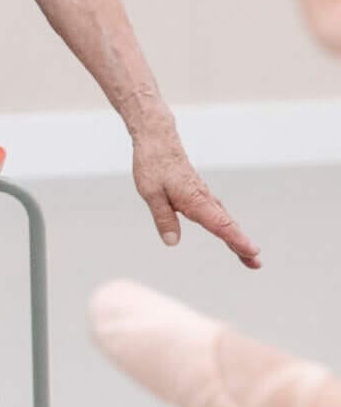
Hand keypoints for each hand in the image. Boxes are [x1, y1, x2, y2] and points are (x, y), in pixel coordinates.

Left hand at [130, 131, 259, 268]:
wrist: (158, 141)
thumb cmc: (152, 165)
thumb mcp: (150, 193)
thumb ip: (163, 217)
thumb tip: (172, 242)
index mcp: (194, 200)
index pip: (220, 224)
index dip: (236, 240)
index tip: (252, 252)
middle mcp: (204, 199)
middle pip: (228, 226)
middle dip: (242, 245)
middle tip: (256, 264)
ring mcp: (205, 196)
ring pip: (225, 220)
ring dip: (237, 238)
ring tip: (249, 256)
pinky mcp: (200, 194)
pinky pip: (217, 213)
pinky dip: (227, 226)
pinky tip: (229, 233)